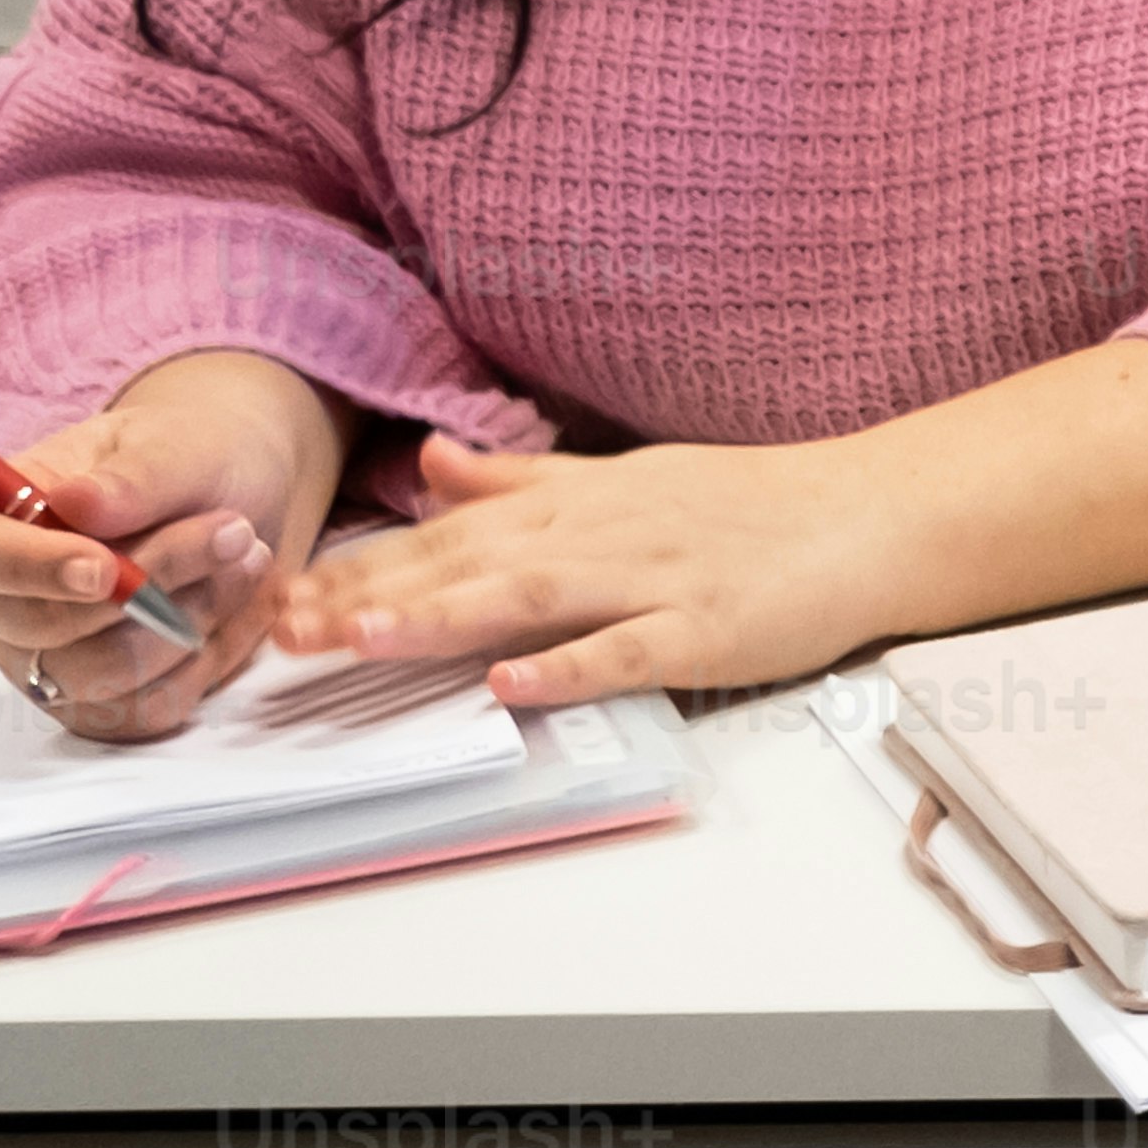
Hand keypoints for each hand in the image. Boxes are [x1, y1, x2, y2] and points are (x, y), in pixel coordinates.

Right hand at [0, 348, 342, 747]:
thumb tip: (77, 504)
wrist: (232, 498)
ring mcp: (42, 662)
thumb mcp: (174, 444)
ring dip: (193, 617)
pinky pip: (152, 706)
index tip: (105, 569)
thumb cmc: (185, 459)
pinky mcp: (98, 704)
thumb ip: (131, 477)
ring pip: (109, 673)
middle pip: (47, 628)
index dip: (37, 569)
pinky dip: (211, 657)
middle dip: (155, 582)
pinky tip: (241, 604)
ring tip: (245, 555)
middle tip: (235, 530)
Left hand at [265, 428, 931, 715]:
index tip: (279, 592)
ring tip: (365, 636)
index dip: (362, 563)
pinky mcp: (706, 628)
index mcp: (578, 505)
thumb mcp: (626, 477)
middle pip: (471, 564)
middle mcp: (603, 535)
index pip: (449, 535)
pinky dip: (570, 666)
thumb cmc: (750, 505)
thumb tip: (435, 463)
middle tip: (283, 626)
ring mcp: (654, 580)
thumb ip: (523, 482)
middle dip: (372, 593)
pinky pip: (629, 649)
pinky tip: (513, 684)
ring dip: (445, 615)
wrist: (869, 514)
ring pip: (534, 597)